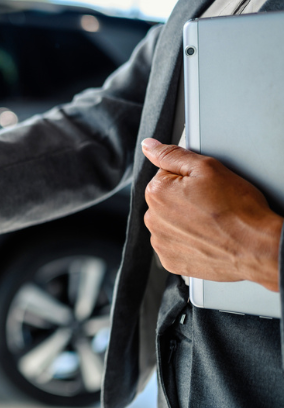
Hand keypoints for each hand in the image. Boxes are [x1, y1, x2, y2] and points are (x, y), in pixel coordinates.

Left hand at [141, 138, 282, 290]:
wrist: (258, 246)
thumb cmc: (237, 207)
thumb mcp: (207, 168)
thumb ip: (172, 154)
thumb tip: (148, 146)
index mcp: (156, 192)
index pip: (165, 176)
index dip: (188, 178)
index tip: (205, 187)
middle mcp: (152, 219)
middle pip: (165, 200)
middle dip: (184, 199)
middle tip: (211, 205)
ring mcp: (160, 242)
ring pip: (169, 223)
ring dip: (184, 221)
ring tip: (210, 223)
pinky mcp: (170, 261)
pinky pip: (174, 245)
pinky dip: (188, 242)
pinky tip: (206, 238)